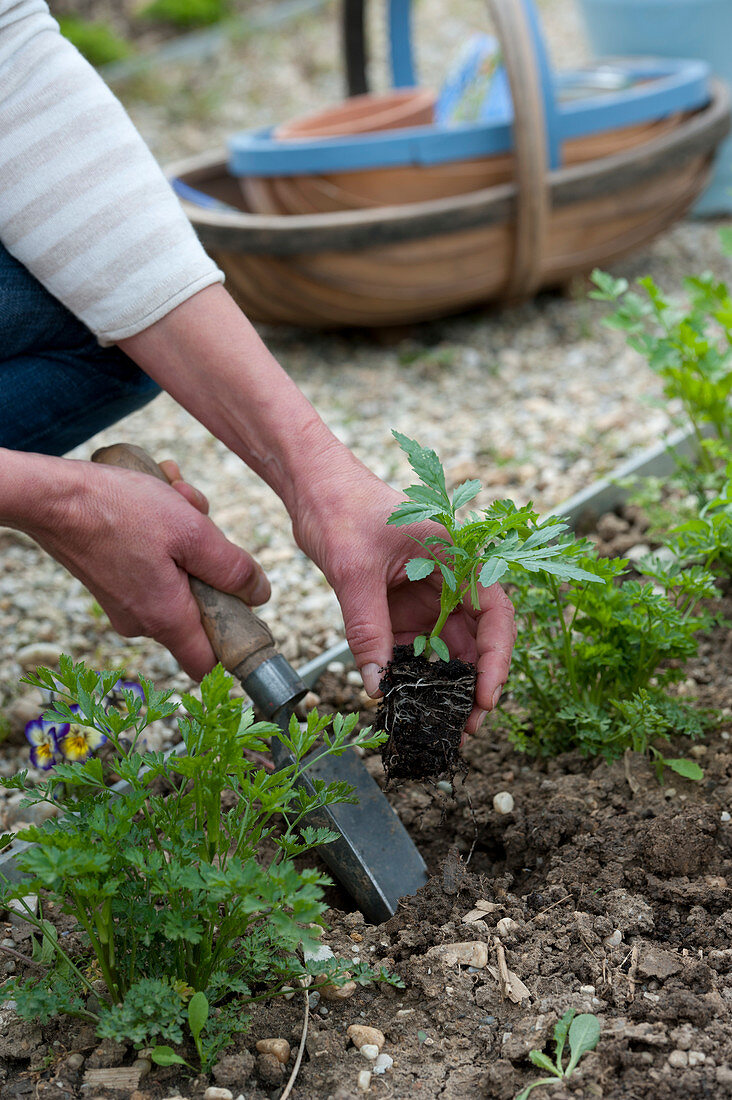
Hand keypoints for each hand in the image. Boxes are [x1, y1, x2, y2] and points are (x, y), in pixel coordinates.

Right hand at [13, 453, 269, 679]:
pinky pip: (153, 566)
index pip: (207, 664)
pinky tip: (159, 497)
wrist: (53, 497)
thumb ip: (232, 568)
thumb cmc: (120, 510)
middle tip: (203, 519)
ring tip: (178, 496)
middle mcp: (142, 621)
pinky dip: (163, 534)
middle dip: (210, 562)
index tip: (245, 611)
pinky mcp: (113, 582)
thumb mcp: (193, 532)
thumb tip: (260, 594)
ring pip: (178, 577)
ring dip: (187, 537)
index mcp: (166, 618)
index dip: (232, 645)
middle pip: (198, 608)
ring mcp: (125, 603)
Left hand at [292, 464, 515, 736]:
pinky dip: (410, 672)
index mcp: (456, 555)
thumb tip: (378, 687)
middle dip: (472, 683)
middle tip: (462, 728)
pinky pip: (413, 644)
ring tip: (436, 723)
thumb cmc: (340, 508)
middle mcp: (449, 576)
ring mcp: (426, 592)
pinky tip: (405, 699)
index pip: (494, 612)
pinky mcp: (401, 604)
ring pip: (446, 646)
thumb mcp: (353, 572)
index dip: (496, 658)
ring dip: (442, 684)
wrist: (311, 486)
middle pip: (475, 637)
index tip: (484, 698)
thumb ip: (368, 630)